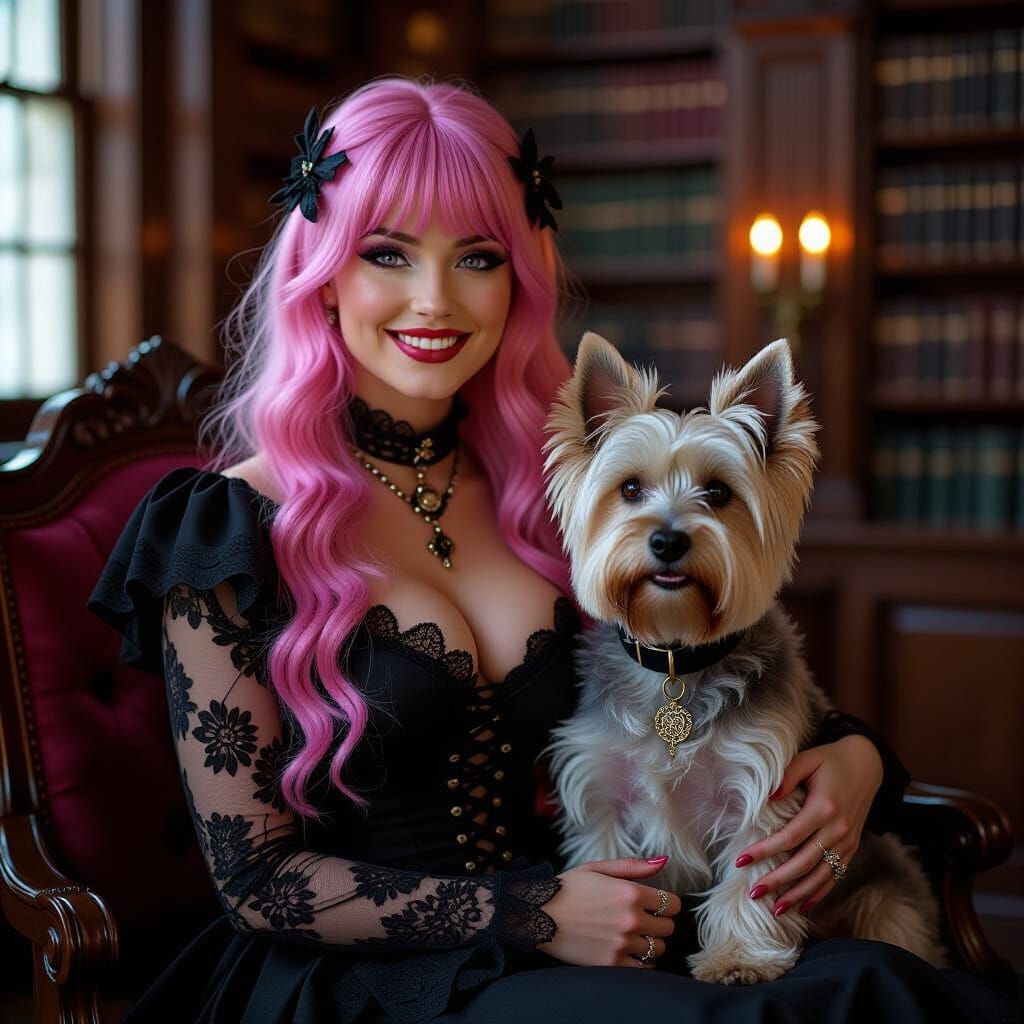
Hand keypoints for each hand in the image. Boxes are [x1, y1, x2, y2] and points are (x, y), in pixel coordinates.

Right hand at [537, 857, 681, 967]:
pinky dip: (640, 961)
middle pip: (668, 928)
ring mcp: (622, 944)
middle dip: (659, 922)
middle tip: (644, 919)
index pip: (672, 904)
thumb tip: (663, 861)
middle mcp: (630, 919)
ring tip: (633, 935)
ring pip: (657, 949)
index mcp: (629, 893)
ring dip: (650, 942)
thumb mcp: (597, 868)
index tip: (656, 905)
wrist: (537, 914)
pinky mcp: (611, 964)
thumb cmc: (567, 888)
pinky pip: (643, 969)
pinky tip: (628, 951)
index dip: (667, 903)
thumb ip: (633, 866)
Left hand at [734, 735, 882, 915]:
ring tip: (776, 909)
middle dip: (777, 881)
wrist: (867, 764)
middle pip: (804, 863)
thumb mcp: (807, 759)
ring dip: (798, 895)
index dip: (764, 852)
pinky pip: (835, 875)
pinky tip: (803, 905)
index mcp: (824, 808)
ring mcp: (847, 841)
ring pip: (821, 876)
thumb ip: (786, 776)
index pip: (789, 837)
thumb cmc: (830, 760)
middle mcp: (838, 829)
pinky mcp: (852, 847)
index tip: (740, 861)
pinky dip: (819, 892)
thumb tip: (767, 797)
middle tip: (753, 893)